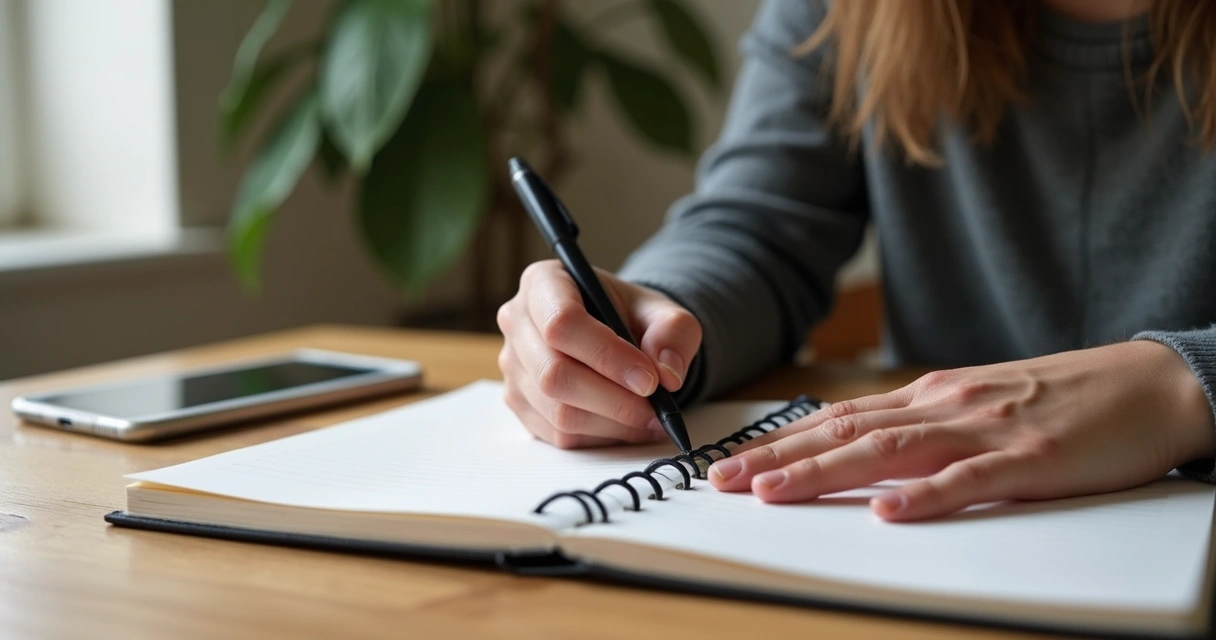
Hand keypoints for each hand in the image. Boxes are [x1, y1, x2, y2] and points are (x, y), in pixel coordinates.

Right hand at [497, 260, 701, 447]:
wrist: (615, 332)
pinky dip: (600, 437)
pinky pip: (558, 435)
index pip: (562, 323)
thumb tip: (667, 374)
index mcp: (544, 282)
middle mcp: (517, 321)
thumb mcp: (663, 311)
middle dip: (614, 400)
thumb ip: (673, 333)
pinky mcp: (519, 402)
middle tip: (657, 410)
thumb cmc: (631, 316)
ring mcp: (512, 365)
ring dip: (612, 424)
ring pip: (557, 412)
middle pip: (554, 374)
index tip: (649, 380)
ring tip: (651, 420)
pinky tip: (628, 426)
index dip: (607, 356)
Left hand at [709, 341, 1215, 520]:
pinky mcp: (1031, 458)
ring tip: (771, 493)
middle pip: (844, 432)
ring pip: (889, 450)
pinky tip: (888, 512)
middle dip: (777, 457)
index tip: (730, 464)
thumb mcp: (977, 404)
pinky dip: (926, 495)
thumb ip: (921, 426)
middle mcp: (944, 405)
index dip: (779, 442)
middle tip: (721, 482)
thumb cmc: (1062, 398)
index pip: (837, 419)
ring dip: (823, 472)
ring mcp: (985, 429)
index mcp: (930, 396)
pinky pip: (971, 479)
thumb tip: (859, 450)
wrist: (1151, 383)